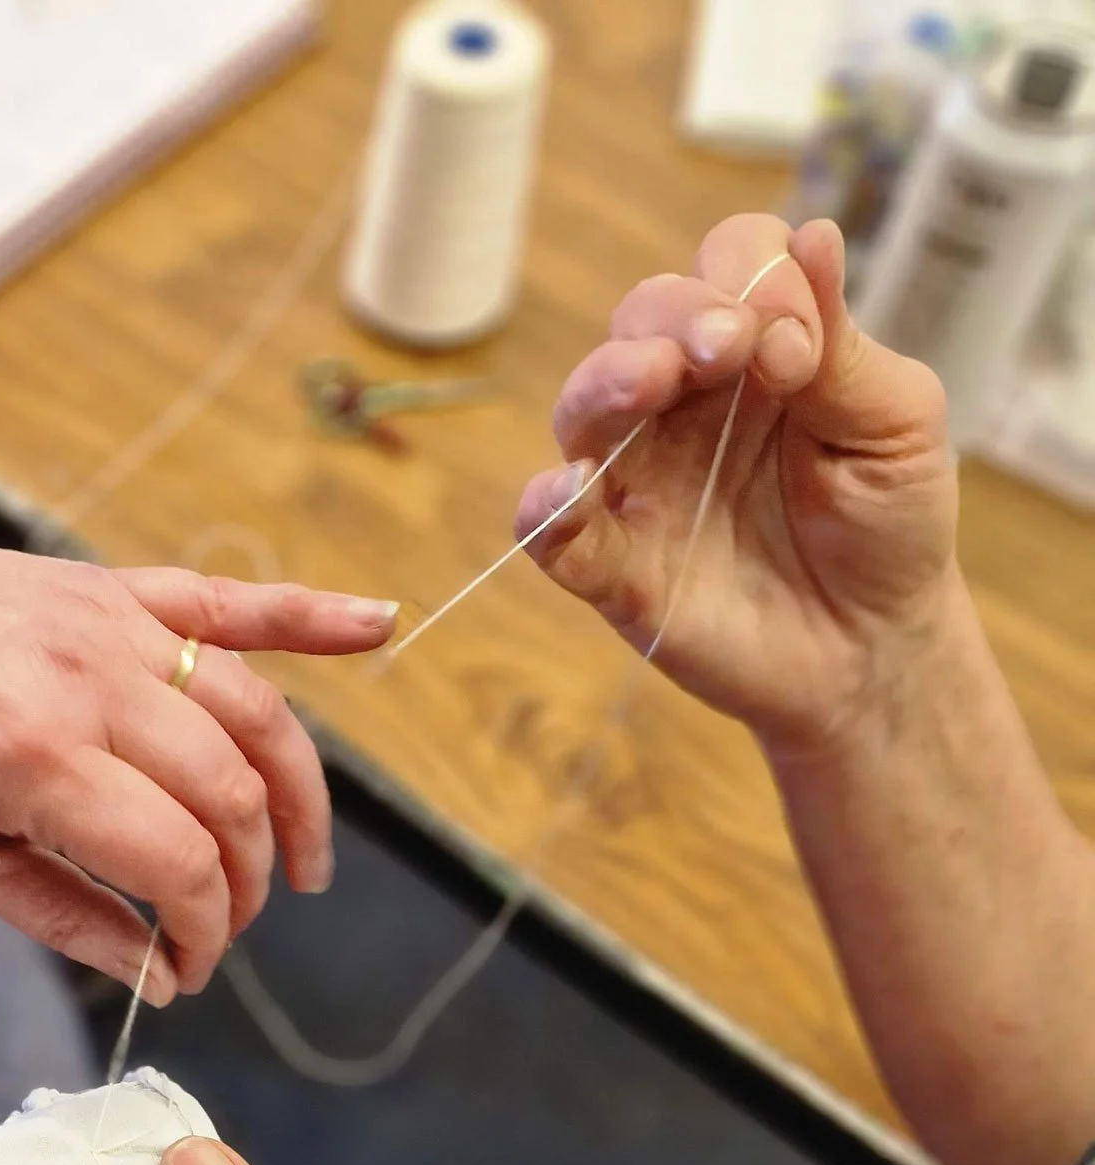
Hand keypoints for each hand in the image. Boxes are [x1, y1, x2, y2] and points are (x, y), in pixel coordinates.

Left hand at [0, 534, 398, 997]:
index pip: (179, 863)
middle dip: (251, 877)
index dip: (208, 928)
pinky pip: (227, 598)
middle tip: (236, 921)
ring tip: (304, 855)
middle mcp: (86, 686)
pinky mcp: (107, 586)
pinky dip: (310, 611)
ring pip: (251, 711)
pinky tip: (380, 626)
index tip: (196, 964)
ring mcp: (105, 625)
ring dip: (296, 790)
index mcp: (37, 764)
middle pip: (230, 794)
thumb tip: (158, 974)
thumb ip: (63, 914)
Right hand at [516, 215, 958, 756]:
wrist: (873, 652)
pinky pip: (552, 529)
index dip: (754, 281)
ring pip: (583, 405)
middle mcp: (685, 403)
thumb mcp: (895, 422)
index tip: (800, 348)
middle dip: (676, 316)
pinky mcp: (613, 566)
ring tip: (650, 382)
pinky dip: (548, 506)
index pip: (727, 266)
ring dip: (607, 379)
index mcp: (756, 353)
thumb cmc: (889, 526)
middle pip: (642, 318)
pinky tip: (568, 490)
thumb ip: (844, 344)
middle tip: (725, 347)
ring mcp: (641, 482)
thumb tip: (814, 234)